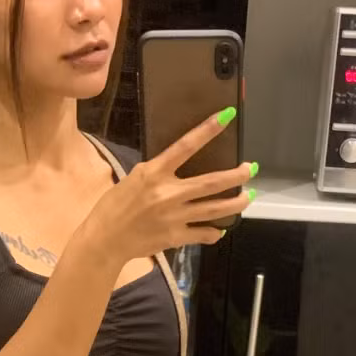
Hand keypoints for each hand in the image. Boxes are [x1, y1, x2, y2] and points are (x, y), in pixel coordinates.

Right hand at [89, 111, 254, 263]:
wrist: (105, 239)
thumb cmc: (114, 206)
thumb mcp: (133, 178)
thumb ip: (157, 172)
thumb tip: (177, 164)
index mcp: (154, 173)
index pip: (185, 146)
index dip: (207, 130)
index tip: (226, 116)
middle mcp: (168, 193)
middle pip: (211, 182)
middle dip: (236, 175)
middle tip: (251, 169)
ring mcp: (174, 217)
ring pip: (214, 209)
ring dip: (236, 202)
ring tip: (248, 196)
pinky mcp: (175, 237)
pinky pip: (203, 234)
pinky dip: (215, 231)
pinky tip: (221, 228)